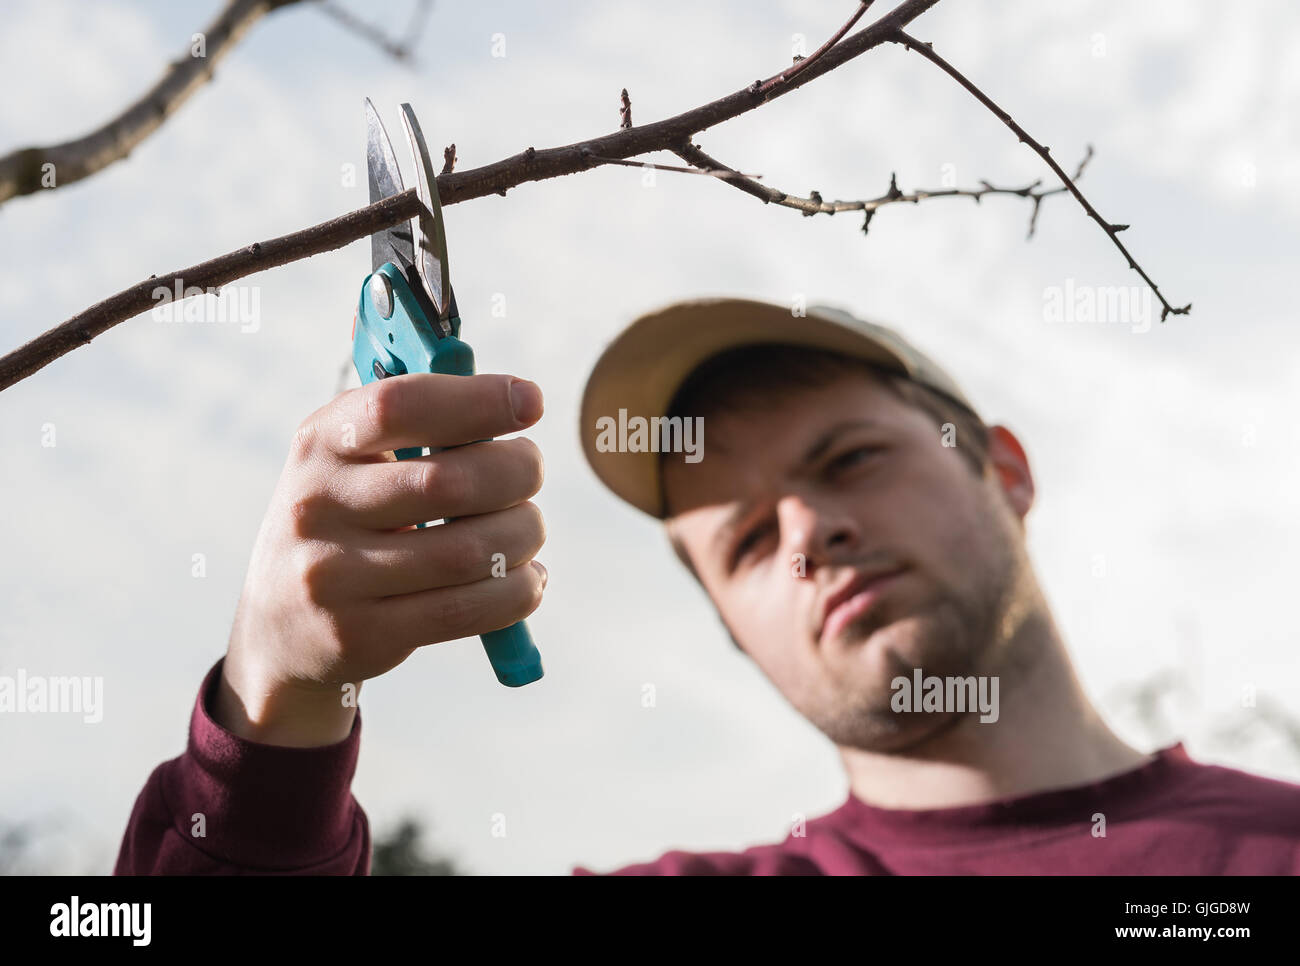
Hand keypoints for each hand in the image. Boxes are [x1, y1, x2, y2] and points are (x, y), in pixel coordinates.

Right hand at [215, 373, 546, 746]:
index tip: (531, 401)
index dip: (477, 401)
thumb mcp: (353, 461)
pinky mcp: (361, 636)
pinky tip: (522, 576)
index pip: (400, 407)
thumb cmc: (347, 522)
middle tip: (530, 474)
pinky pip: (467, 610)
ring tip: (526, 530)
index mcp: (320, 443)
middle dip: (517, 473)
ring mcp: (334, 578)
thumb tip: (518, 399)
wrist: (281, 628)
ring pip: (468, 552)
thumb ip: (420, 424)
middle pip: (449, 483)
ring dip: (523, 535)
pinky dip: (516, 589)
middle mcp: (317, 507)